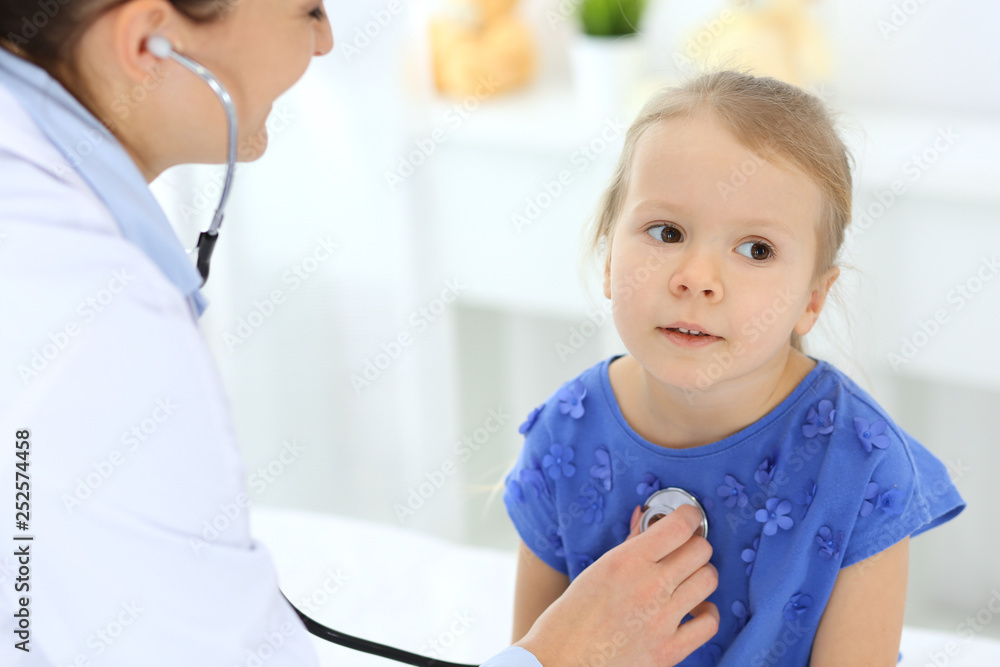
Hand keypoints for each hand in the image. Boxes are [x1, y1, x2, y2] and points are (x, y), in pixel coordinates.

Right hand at [514, 503, 718, 666]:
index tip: (689, 518)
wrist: (561, 660)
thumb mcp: (598, 569)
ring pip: (709, 580)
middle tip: (684, 552)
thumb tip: (645, 516)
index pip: (680, 526)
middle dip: (694, 546)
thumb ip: (629, 543)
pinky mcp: (669, 650)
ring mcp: (662, 620)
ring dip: (701, 576)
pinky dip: (707, 614)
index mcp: (627, 561)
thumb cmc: (572, 615)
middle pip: (700, 550)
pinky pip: (710, 623)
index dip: (690, 516)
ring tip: (686, 581)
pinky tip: (693, 611)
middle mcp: (649, 586)